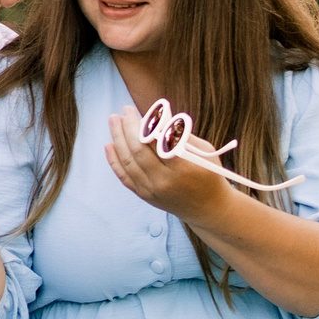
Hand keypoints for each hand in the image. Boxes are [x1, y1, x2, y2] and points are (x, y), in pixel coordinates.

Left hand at [103, 111, 232, 222]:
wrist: (208, 209)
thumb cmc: (209, 174)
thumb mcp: (204, 151)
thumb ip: (180, 135)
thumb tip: (157, 117)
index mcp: (182, 168)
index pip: (158, 142)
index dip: (147, 123)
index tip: (143, 110)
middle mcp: (164, 181)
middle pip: (138, 150)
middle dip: (128, 127)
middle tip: (125, 110)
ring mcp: (151, 190)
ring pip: (128, 162)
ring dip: (118, 138)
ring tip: (113, 120)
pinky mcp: (144, 195)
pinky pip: (124, 176)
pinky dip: (114, 160)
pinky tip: (109, 145)